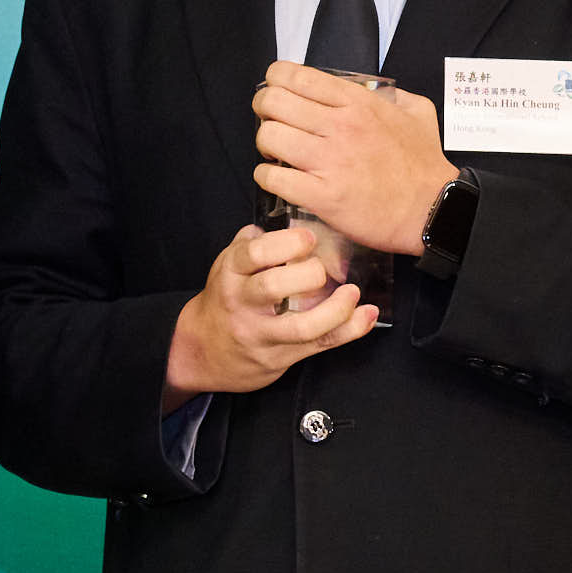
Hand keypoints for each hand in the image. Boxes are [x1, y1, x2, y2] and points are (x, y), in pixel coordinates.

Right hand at [162, 221, 383, 403]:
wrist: (205, 352)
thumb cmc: (225, 300)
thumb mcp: (227, 266)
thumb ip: (252, 241)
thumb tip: (284, 215)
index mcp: (231, 273)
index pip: (253, 254)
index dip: (285, 243)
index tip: (309, 238)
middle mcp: (242, 303)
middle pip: (273, 287)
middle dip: (307, 274)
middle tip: (324, 267)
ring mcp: (260, 334)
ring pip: (301, 326)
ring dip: (335, 309)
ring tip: (352, 292)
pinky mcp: (279, 357)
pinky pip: (318, 344)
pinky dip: (348, 330)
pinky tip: (366, 315)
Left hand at [251, 64, 455, 258]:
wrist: (434, 211)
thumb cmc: (425, 164)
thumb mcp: (418, 112)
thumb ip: (395, 95)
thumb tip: (377, 90)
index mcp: (358, 103)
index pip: (296, 76)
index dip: (275, 80)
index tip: (277, 91)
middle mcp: (340, 126)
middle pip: (273, 102)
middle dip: (264, 111)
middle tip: (272, 123)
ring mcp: (330, 162)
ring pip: (268, 137)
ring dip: (265, 145)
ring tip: (275, 154)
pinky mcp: (323, 196)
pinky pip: (274, 179)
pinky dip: (267, 178)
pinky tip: (279, 180)